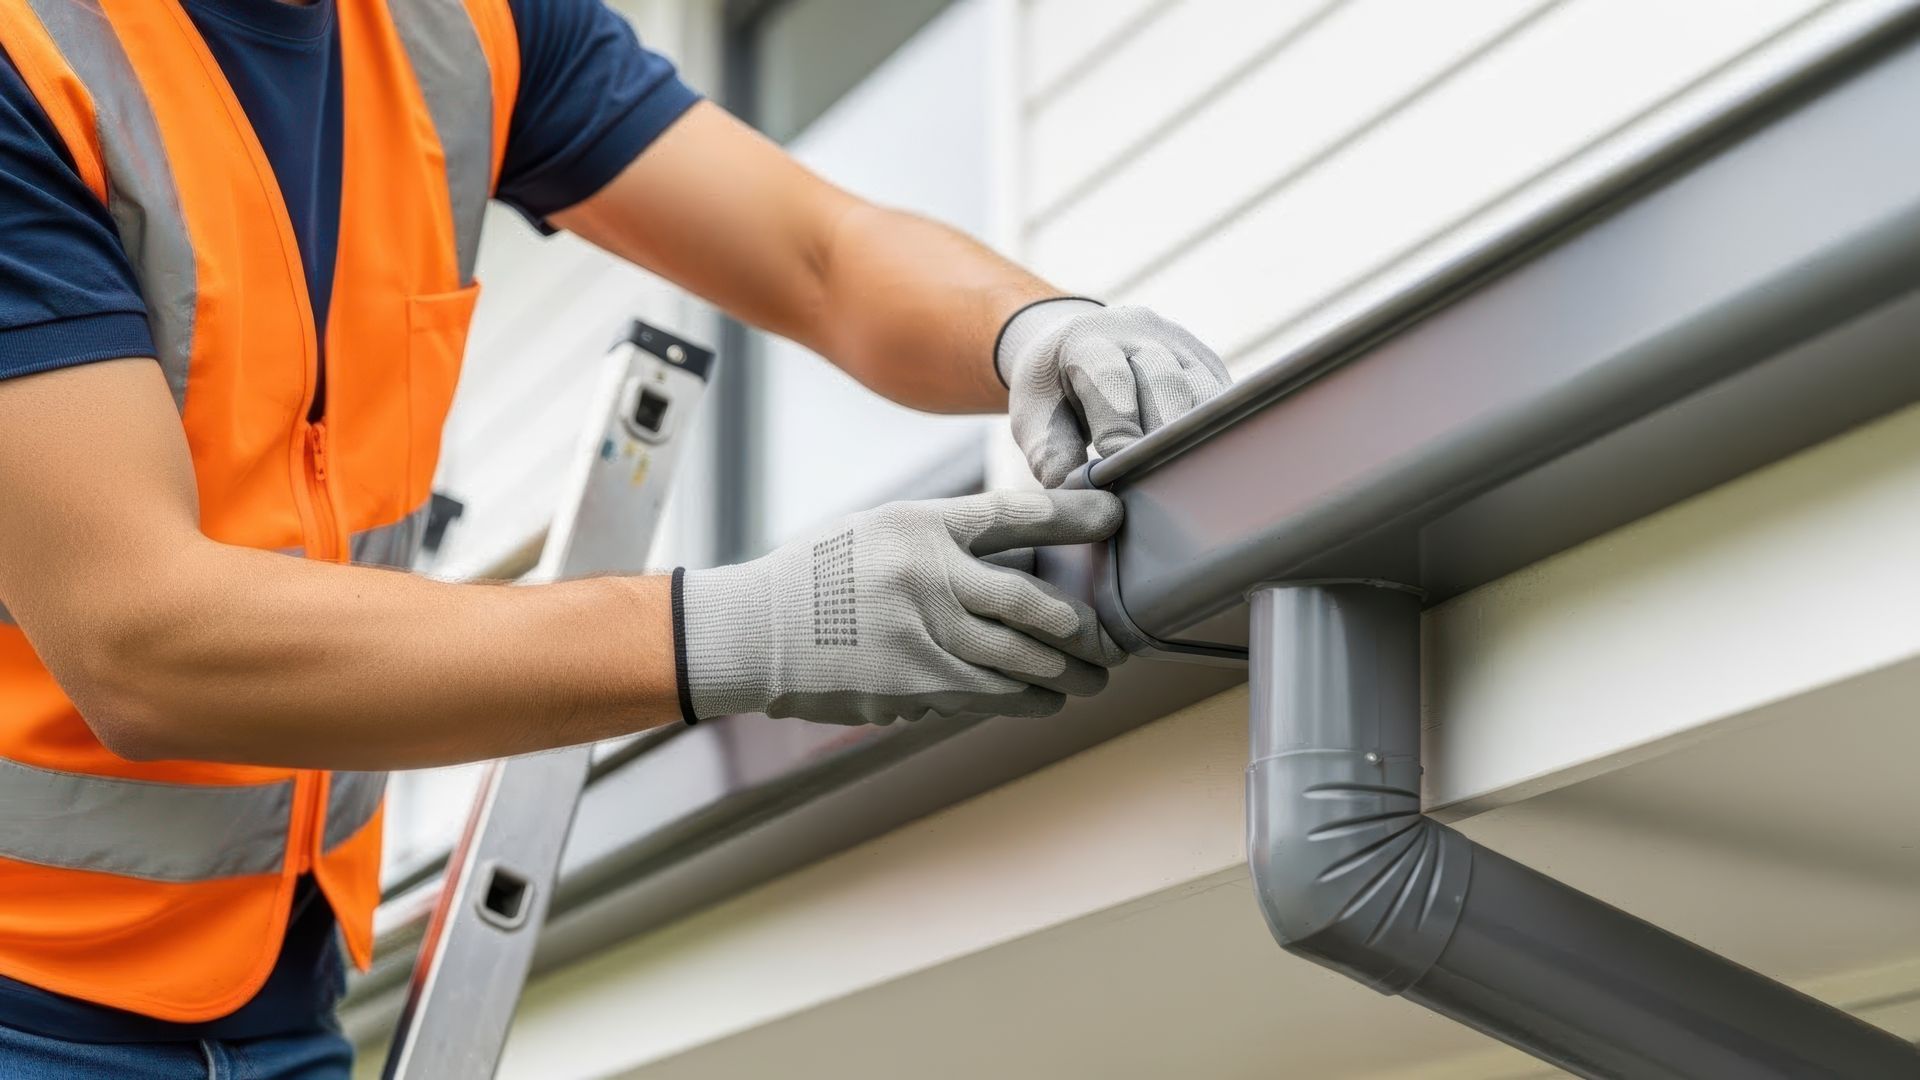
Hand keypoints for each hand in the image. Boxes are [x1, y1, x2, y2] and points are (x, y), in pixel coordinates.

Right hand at [677, 489, 1127, 724]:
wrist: (758, 632)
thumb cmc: (827, 573)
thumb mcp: (886, 528)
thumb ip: (952, 537)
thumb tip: (1029, 555)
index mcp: (924, 527)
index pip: (1017, 516)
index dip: (1073, 518)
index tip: (1115, 520)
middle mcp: (930, 580)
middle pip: (1036, 605)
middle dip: (1085, 628)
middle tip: (1112, 638)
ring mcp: (924, 639)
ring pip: (1023, 663)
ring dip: (1069, 675)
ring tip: (1093, 677)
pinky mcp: (914, 689)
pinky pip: (989, 697)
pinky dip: (1026, 699)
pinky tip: (1046, 699)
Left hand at [997, 300, 1230, 487]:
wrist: (1074, 344)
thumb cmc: (1053, 388)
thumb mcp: (1034, 414)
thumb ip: (1051, 453)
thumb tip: (1079, 497)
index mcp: (1089, 338)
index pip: (1111, 379)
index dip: (1118, 428)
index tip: (1118, 474)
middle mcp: (1140, 331)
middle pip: (1165, 384)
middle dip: (1159, 439)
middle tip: (1153, 486)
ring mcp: (1180, 344)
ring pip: (1203, 393)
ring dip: (1192, 441)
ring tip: (1177, 482)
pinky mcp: (1206, 363)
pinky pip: (1220, 401)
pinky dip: (1209, 435)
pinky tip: (1195, 465)